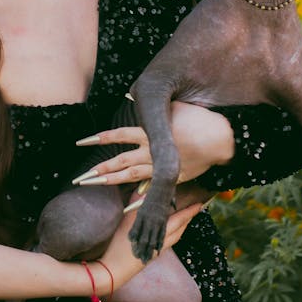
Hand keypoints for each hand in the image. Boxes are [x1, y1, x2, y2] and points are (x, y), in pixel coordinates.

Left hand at [74, 101, 233, 186]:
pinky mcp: (172, 177)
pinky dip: (138, 197)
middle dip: (100, 169)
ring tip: (94, 185)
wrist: (220, 138)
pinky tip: (126, 204)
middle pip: (120, 161)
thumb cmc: (198, 117)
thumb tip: (137, 97)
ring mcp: (161, 166)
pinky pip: (151, 188)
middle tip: (80, 177)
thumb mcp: (174, 105)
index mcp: (151, 132)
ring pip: (131, 175)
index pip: (120, 135)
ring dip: (112, 180)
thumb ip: (156, 106)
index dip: (100, 138)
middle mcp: (152, 150)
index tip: (82, 141)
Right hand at [97, 197, 204, 290]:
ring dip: (182, 227)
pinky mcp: (152, 254)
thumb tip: (145, 193)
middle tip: (195, 210)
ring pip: (175, 236)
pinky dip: (174, 234)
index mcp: (156, 231)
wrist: (114, 269)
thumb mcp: (126, 221)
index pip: (178, 219)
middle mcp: (160, 240)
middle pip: (179, 228)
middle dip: (188, 218)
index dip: (189, 212)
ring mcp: (157, 249)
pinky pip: (168, 242)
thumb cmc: (119, 244)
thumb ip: (137, 206)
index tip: (199, 205)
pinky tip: (171, 232)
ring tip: (186, 219)